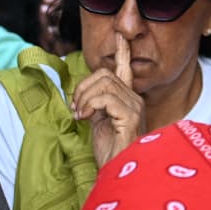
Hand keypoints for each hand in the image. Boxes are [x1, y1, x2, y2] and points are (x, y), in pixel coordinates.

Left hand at [71, 34, 144, 165]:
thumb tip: (83, 94)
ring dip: (84, 97)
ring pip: (104, 83)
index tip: (120, 35)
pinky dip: (89, 104)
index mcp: (128, 100)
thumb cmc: (110, 153)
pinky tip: (85, 118)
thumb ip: (96, 105)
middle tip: (75, 108)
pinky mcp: (131, 116)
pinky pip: (106, 97)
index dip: (123, 52)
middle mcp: (135, 100)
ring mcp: (135, 107)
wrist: (117, 174)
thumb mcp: (99, 124)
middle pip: (105, 74)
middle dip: (83, 87)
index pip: (126, 69)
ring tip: (79, 115)